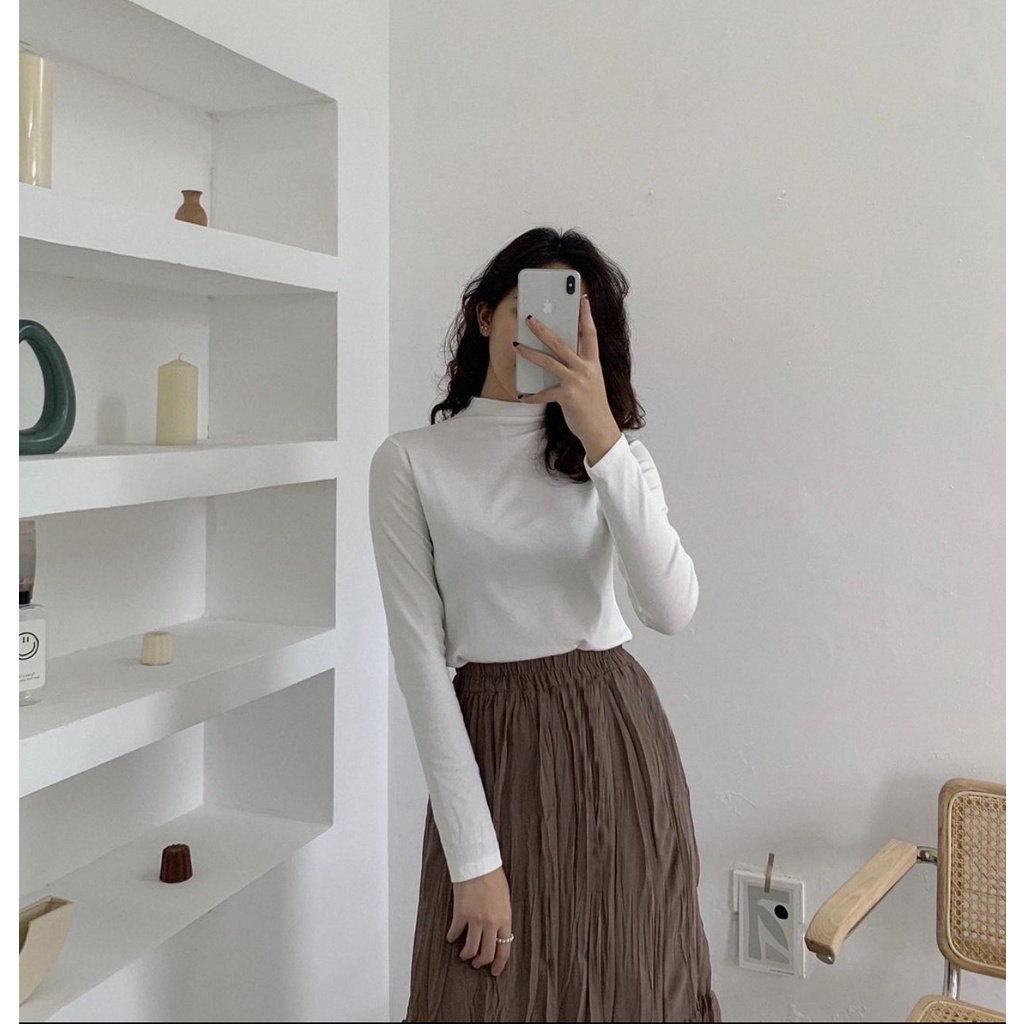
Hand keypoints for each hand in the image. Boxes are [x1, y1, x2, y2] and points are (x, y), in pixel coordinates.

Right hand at [446, 865, 512, 976]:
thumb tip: (497, 932)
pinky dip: (452, 938)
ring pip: (470, 948)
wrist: (478, 864)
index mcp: (505, 919)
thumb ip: (502, 918)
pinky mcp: (460, 914)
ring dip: (467, 954)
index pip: (504, 949)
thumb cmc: (494, 877)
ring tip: (464, 955)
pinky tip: (451, 938)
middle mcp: (491, 923)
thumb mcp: (505, 900)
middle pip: (486, 953)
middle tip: (477, 964)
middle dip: (481, 962)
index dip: (499, 964)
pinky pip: (455, 933)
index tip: (494, 970)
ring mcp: (475, 920)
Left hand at [515, 293, 621, 464]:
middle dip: (543, 329)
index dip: (586, 315)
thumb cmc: (594, 404)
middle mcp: (586, 369)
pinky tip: (522, 396)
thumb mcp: (592, 380)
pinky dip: (532, 396)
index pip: (590, 333)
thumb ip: (581, 364)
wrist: (601, 429)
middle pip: (561, 343)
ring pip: (549, 362)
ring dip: (530, 353)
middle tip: (529, 318)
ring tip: (516, 346)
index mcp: (593, 362)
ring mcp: (577, 382)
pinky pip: (544, 393)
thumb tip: (563, 350)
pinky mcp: (567, 396)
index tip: (583, 298)